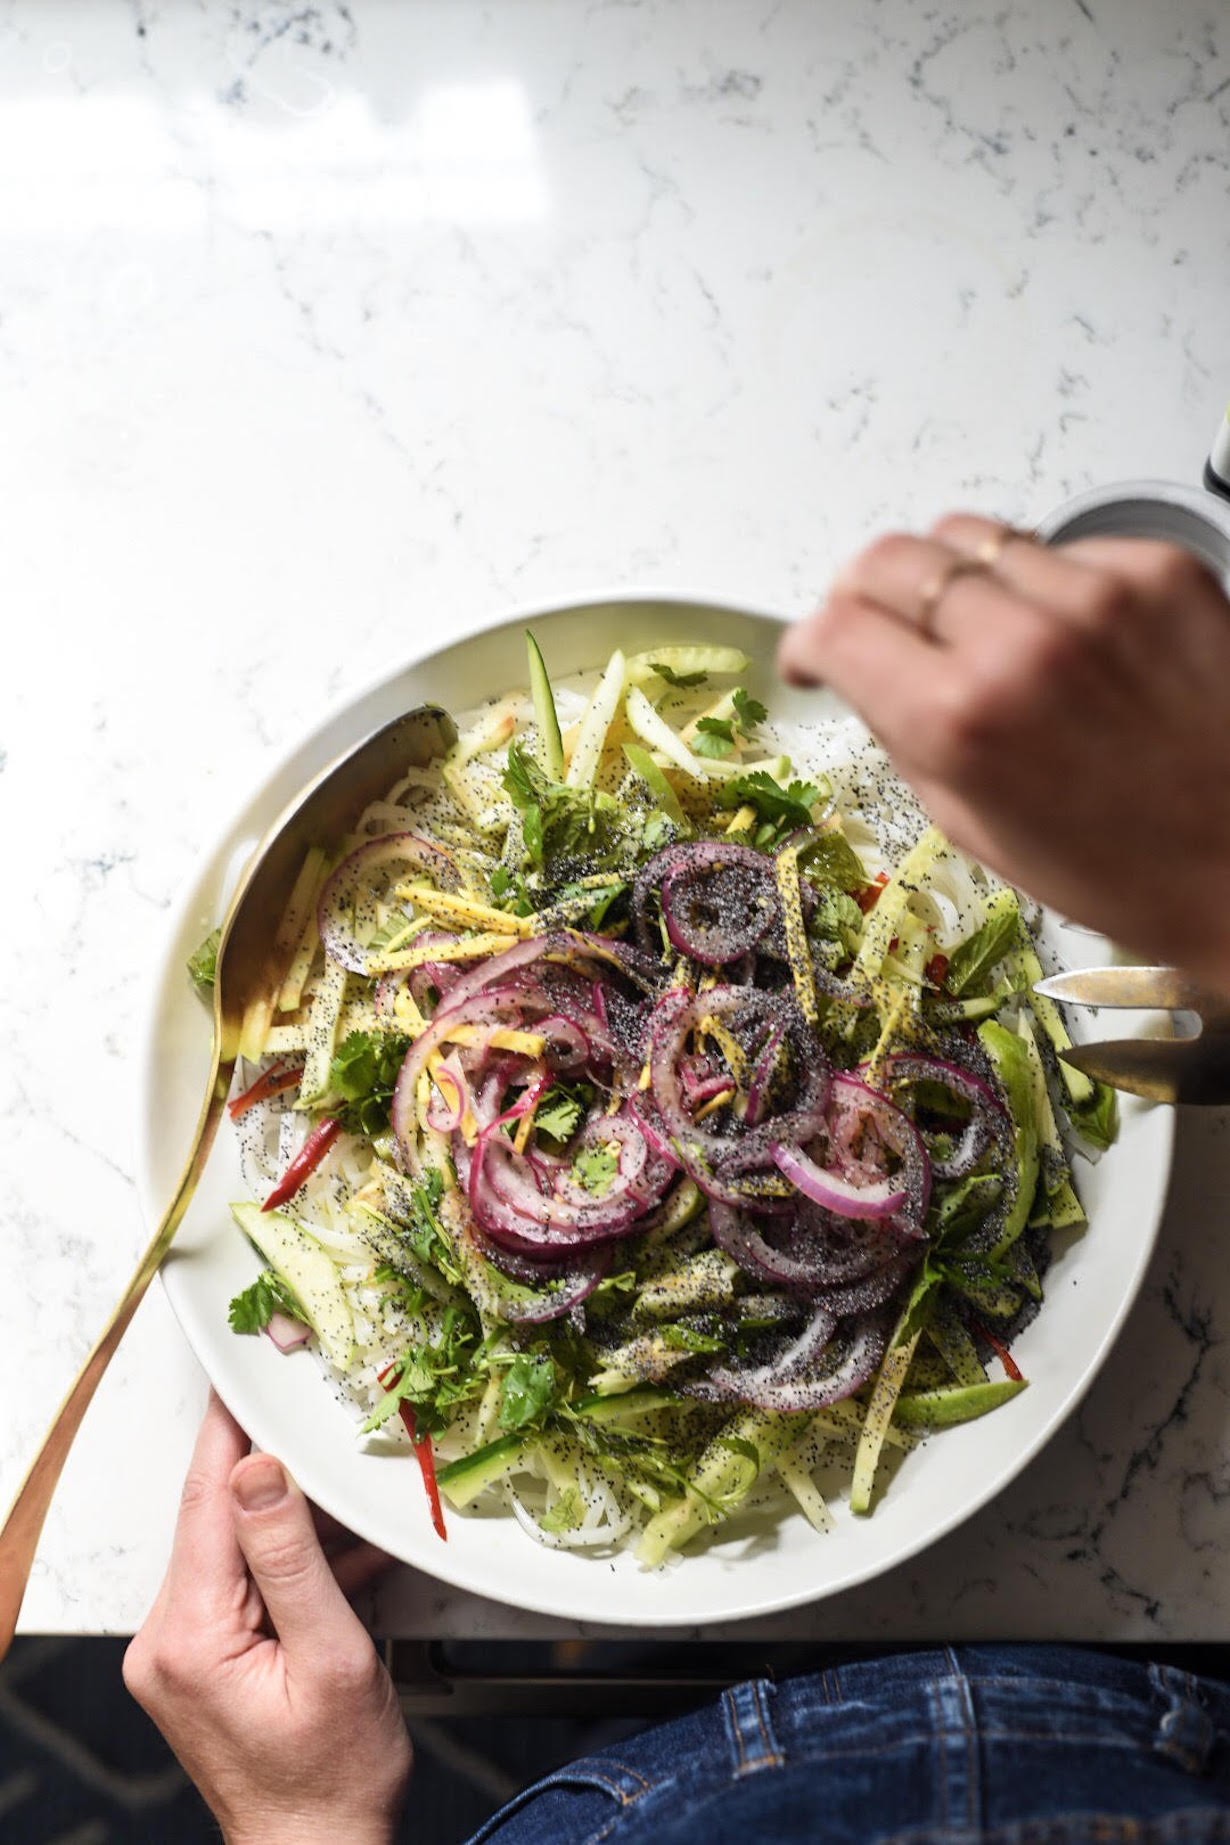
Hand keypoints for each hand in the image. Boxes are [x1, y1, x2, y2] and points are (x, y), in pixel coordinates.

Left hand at [123, 1392, 410, 1844]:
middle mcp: (168, 1640)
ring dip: (288, 1517)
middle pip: (216, 1517)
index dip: (231, 1429)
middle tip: (311, 1413)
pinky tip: (337, 1551)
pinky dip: (288, 1561)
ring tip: (344, 1490)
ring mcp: (180, 1651)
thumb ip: (292, 1558)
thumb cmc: (332, 1778)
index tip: (246, 1371)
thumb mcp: (333, 1657)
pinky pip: (242, 1581)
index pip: (208, 1500)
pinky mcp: (201, 1658)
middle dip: (268, 1465)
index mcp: (190, 1636)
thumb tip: (258, 1472)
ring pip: (233, 1546)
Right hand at [780, 513, 1229, 991]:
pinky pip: (1057, 546)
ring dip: (952, 581)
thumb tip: (859, 669)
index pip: (836, 626)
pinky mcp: (1157, 569)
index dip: (810, 641)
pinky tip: (1063, 638)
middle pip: (888, 559)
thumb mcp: (974, 826)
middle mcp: (1021, 642)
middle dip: (863, 595)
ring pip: (969, 536)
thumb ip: (904, 732)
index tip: (815, 654)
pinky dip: (1041, 584)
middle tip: (876, 629)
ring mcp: (1095, 595)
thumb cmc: (1126, 868)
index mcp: (960, 720)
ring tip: (978, 631)